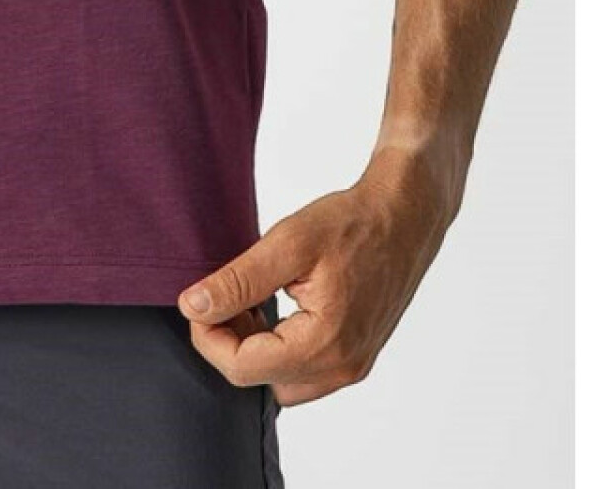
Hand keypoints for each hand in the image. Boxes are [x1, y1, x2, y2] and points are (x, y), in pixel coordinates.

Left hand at [176, 147, 456, 406]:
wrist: (403, 218)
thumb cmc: (351, 224)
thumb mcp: (286, 244)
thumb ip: (238, 282)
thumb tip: (193, 307)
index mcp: (325, 344)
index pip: (242, 368)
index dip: (208, 337)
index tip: (198, 301)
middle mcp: (342, 368)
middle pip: (258, 378)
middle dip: (229, 341)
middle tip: (225, 295)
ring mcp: (351, 366)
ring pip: (279, 379)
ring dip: (253, 346)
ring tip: (248, 298)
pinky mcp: (354, 356)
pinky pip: (302, 370)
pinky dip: (277, 346)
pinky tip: (271, 306)